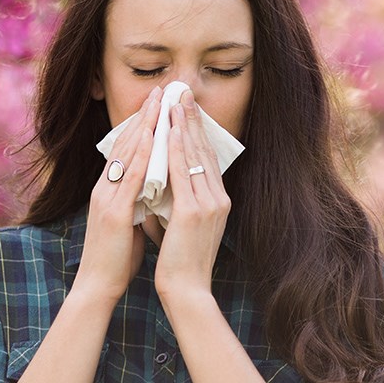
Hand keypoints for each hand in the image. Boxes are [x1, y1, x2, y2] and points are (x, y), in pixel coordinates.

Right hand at [73, 86, 163, 304]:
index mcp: (108, 189)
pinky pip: (130, 177)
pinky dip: (141, 155)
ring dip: (144, 126)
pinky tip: (152, 138)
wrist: (99, 286)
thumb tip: (154, 186)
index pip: (125, 148)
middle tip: (160, 91)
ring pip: (126, 153)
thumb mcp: (129, 220)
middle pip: (124, 143)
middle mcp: (104, 187)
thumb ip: (137, 200)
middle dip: (143, 116)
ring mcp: (106, 197)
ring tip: (158, 103)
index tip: (157, 103)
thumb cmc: (117, 256)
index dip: (141, 124)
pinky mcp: (113, 212)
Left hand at [154, 89, 230, 303]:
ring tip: (175, 101)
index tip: (186, 108)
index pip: (206, 157)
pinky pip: (183, 172)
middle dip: (192, 119)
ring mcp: (209, 204)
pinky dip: (176, 148)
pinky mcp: (195, 212)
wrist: (186, 290)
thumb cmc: (181, 260)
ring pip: (194, 156)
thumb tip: (164, 182)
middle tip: (183, 92)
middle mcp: (219, 198)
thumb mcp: (184, 224)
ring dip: (183, 125)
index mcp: (218, 201)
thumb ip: (179, 201)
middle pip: (203, 150)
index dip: (196, 131)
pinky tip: (169, 130)